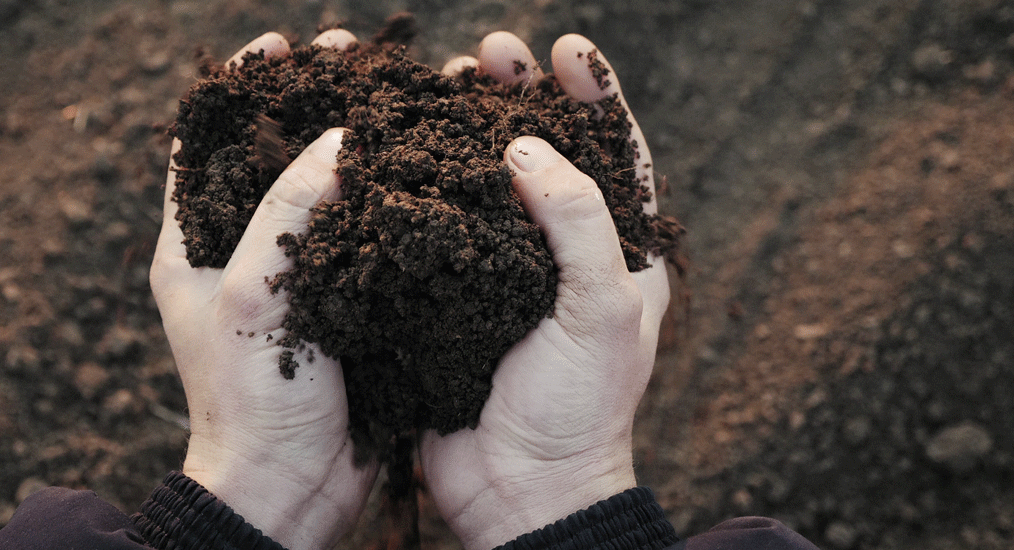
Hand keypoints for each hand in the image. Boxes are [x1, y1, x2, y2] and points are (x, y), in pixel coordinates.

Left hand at [149, 31, 376, 549]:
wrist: (290, 488)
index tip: (279, 43)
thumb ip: (286, 209)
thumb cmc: (250, 399)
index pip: (207, 142)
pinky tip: (422, 166)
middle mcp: (240, 252)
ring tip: (394, 94)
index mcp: (192, 244)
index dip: (242, 87)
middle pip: (272, 154)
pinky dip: (385, 196)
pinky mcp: (339, 303)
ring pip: (321, 189)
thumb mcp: (250, 293)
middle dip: (310, 100)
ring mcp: (293, 277)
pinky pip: (360, 234)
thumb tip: (337, 139)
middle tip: (353, 53)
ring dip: (354, 141)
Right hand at [420, 33, 670, 549]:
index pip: (615, 154)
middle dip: (518, 98)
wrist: (519, 491)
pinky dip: (418, 189)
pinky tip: (396, 154)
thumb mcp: (602, 312)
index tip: (566, 49)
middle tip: (489, 53)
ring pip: (483, 184)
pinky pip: (436, 230)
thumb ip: (577, 223)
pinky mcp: (451, 297)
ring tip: (440, 83)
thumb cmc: (580, 408)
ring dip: (462, 131)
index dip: (594, 97)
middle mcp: (559, 255)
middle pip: (543, 154)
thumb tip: (526, 150)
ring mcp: (501, 274)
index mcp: (617, 254)